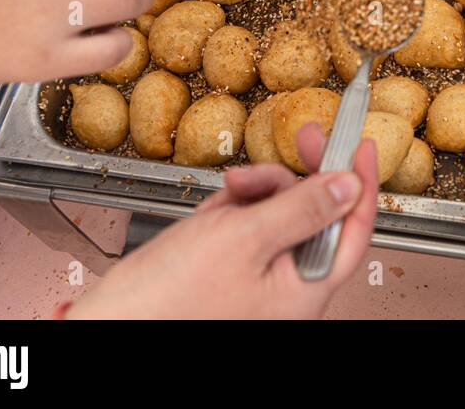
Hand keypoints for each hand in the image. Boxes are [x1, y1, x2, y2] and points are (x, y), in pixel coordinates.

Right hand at [67, 124, 377, 318]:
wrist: (102, 327)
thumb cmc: (165, 303)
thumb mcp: (242, 240)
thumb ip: (301, 209)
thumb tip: (349, 185)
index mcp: (305, 291)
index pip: (354, 230)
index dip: (361, 184)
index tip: (362, 143)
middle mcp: (287, 289)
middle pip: (315, 215)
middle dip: (298, 179)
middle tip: (301, 137)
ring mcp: (257, 279)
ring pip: (279, 213)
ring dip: (258, 189)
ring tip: (230, 186)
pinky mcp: (227, 270)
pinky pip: (246, 225)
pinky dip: (233, 207)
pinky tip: (213, 207)